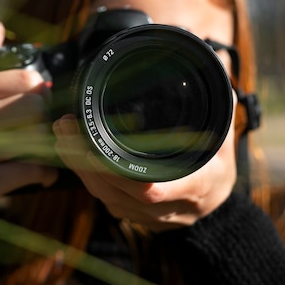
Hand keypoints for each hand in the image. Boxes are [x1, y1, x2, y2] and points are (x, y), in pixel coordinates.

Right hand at [0, 20, 57, 214]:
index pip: (26, 79)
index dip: (40, 94)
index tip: (36, 106)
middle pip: (35, 107)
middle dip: (44, 121)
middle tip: (39, 132)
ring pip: (36, 136)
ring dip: (47, 148)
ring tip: (40, 152)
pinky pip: (33, 170)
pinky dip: (45, 173)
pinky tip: (40, 174)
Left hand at [52, 107, 236, 231]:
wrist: (215, 207)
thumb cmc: (218, 165)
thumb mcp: (223, 138)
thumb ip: (215, 108)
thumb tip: (209, 68)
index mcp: (194, 187)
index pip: (152, 188)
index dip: (119, 172)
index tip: (93, 148)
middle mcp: (167, 208)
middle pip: (116, 190)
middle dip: (85, 158)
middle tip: (65, 125)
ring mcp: (146, 216)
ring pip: (104, 194)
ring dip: (78, 164)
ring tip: (61, 131)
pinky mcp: (130, 215)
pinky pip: (102, 196)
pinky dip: (84, 173)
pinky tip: (70, 150)